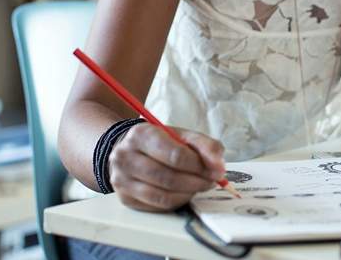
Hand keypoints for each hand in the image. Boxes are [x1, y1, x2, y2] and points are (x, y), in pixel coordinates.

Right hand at [108, 124, 225, 211]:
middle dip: (196, 182)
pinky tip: (184, 193)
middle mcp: (125, 157)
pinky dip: (176, 202)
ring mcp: (122, 180)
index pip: (175, 155)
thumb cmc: (160, 141)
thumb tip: (219, 167)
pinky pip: (156, 207)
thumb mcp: (182, 135)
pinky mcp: (125, 198)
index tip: (216, 170)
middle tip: (211, 181)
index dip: (199, 166)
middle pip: (168, 178)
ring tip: (199, 187)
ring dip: (188, 194)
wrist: (129, 149)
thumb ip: (205, 146)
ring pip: (162, 196)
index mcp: (141, 135)